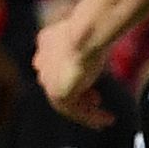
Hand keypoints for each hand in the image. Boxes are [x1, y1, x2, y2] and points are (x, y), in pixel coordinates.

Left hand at [32, 9, 113, 124]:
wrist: (85, 33)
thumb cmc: (93, 27)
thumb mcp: (88, 32)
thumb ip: (86, 40)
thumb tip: (101, 37)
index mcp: (46, 42)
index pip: (55, 65)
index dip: (73, 74)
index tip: (90, 80)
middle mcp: (43, 62)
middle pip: (59, 86)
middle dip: (79, 95)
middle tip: (97, 99)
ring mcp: (48, 79)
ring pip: (67, 102)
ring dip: (87, 111)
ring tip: (105, 118)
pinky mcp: (57, 93)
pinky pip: (74, 111)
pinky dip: (90, 117)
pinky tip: (106, 120)